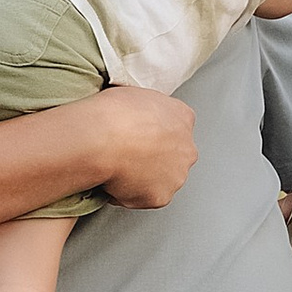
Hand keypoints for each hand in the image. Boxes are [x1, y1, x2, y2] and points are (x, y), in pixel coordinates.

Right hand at [88, 86, 198, 208]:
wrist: (104, 139)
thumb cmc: (114, 114)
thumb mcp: (135, 93)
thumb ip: (146, 108)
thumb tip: (134, 115)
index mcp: (183, 117)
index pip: (175, 128)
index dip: (154, 133)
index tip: (138, 136)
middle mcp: (187, 148)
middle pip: (173, 156)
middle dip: (154, 158)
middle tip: (127, 154)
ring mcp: (176, 175)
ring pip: (161, 180)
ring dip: (144, 178)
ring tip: (117, 168)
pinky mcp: (161, 197)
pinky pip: (144, 198)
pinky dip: (128, 195)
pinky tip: (112, 181)